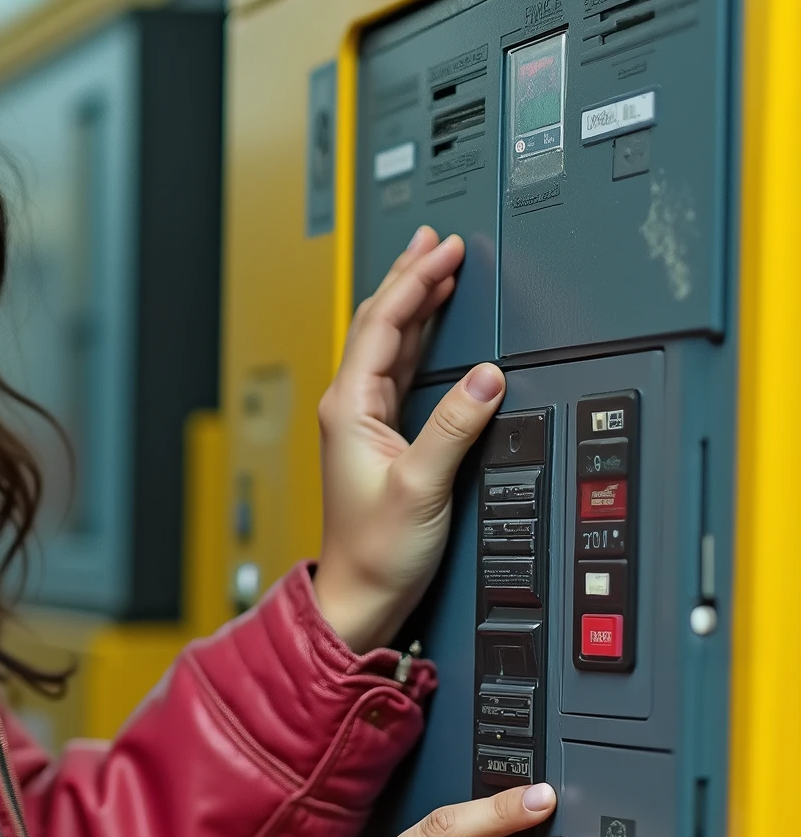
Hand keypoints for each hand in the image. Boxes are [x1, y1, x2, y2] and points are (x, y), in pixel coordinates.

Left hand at [311, 225, 504, 652]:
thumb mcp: (423, 486)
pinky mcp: (381, 437)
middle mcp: (351, 408)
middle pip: (381, 322)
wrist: (361, 597)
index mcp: (350, 408)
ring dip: (414, 302)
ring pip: (390, 342)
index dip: (415, 281)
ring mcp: (364, 421)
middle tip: (438, 240)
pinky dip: (419, 336)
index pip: (383, 324)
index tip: (445, 250)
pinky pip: (399, 368)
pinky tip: (433, 327)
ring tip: (436, 266)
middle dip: (411, 276)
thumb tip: (486, 379)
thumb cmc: (377, 552)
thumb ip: (455, 429)